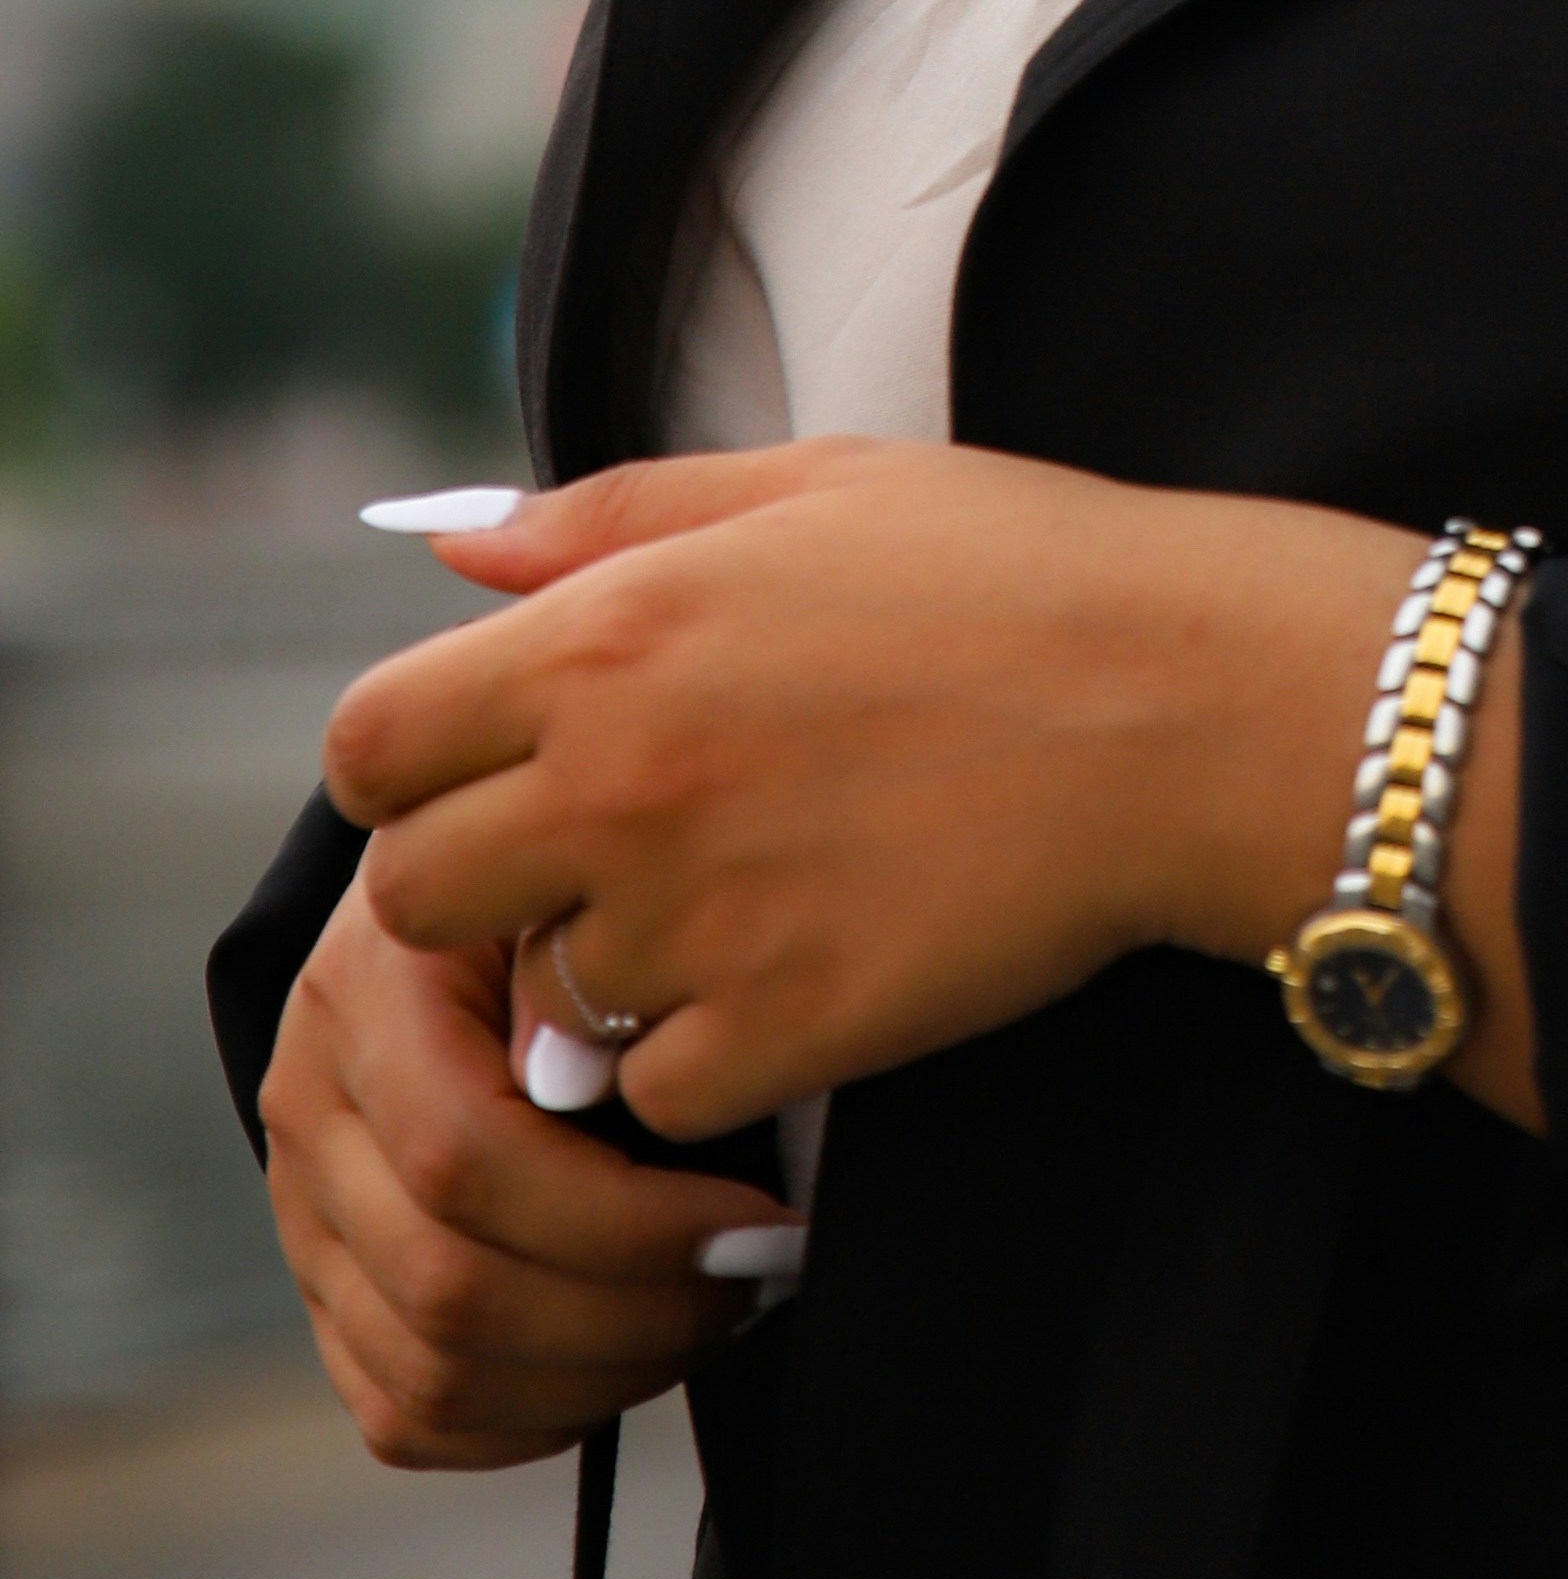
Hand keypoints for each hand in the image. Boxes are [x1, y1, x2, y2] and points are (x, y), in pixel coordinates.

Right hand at [262, 883, 790, 1468]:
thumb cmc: (573, 888)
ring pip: (433, 1371)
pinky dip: (530, 1418)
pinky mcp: (326, 1288)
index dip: (631, 1223)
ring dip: (600, 1375)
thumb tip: (694, 1102)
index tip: (764, 1222)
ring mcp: (303, 1210)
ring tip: (715, 1315)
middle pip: (451, 1287)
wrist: (473, 888)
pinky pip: (409, 1412)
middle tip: (760, 1279)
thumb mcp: (597, 880)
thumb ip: (620, 975)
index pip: (467, 1159)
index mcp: (368, 989)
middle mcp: (309, 1105)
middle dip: (636, 1313)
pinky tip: (630, 1360)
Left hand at [322, 441, 1537, 1148]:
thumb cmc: (1014, 573)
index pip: (368, 747)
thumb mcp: (810, 487)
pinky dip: (707, 1060)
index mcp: (607, 636)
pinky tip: (794, 981)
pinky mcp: (785, 1028)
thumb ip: (610, 518)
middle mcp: (620, 782)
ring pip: (544, 1003)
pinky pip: (656, 1091)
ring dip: (612, 973)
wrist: (1187, 707)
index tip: (486, 777)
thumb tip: (451, 549)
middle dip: (484, 887)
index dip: (408, 771)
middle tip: (596, 863)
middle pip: (414, 899)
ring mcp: (697, 917)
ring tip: (740, 907)